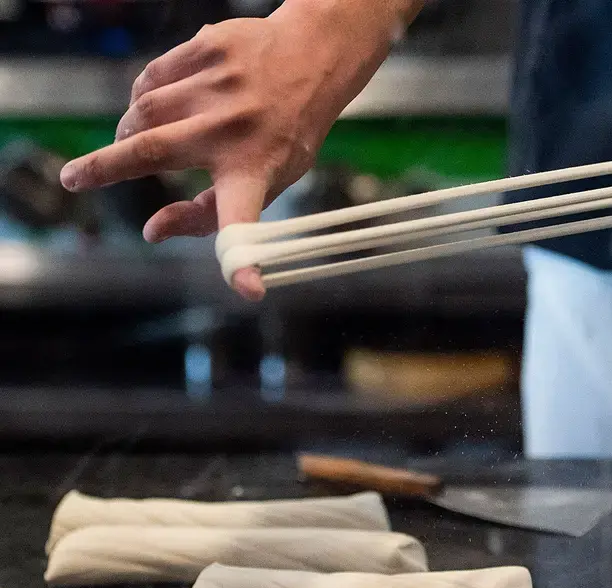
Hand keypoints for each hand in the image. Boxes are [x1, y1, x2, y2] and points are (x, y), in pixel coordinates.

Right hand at [60, 0, 421, 300]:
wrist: (310, 62)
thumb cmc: (280, 137)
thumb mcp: (262, 182)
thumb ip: (205, 215)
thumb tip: (150, 232)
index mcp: (256, 174)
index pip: (243, 222)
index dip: (241, 261)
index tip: (249, 290)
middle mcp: (237, 130)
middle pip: (152, 150)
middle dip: (103, 167)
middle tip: (75, 178)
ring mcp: (221, 86)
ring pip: (144, 109)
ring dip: (130, 129)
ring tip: (136, 137)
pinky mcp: (210, 49)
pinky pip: (152, 77)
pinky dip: (146, 95)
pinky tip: (162, 104)